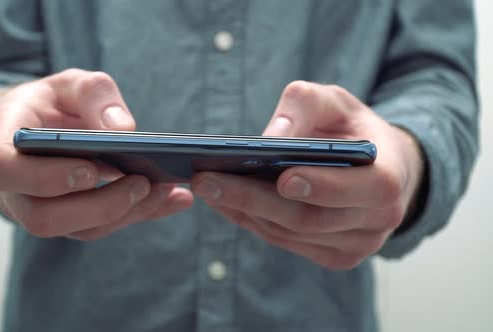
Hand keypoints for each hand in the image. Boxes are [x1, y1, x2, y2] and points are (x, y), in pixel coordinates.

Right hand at [0, 69, 193, 240]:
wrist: (41, 127)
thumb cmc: (50, 104)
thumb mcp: (69, 83)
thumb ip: (93, 94)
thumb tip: (123, 128)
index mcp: (1, 148)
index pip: (2, 172)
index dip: (45, 178)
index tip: (91, 169)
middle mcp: (14, 190)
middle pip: (43, 218)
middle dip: (98, 205)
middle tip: (142, 183)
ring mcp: (40, 210)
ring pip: (77, 230)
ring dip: (125, 213)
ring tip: (165, 190)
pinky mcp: (70, 220)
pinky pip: (101, 227)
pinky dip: (139, 214)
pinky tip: (172, 199)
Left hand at [192, 81, 423, 269]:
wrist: (377, 168)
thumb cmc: (352, 129)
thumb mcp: (335, 101)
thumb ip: (306, 106)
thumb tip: (271, 138)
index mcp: (389, 178)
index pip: (364, 188)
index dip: (323, 185)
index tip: (282, 177)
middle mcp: (378, 220)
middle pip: (310, 218)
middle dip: (255, 199)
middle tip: (208, 181)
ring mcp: (356, 245)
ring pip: (290, 233)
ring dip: (244, 212)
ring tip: (206, 188)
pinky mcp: (333, 256)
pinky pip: (285, 241)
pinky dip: (251, 221)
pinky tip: (223, 201)